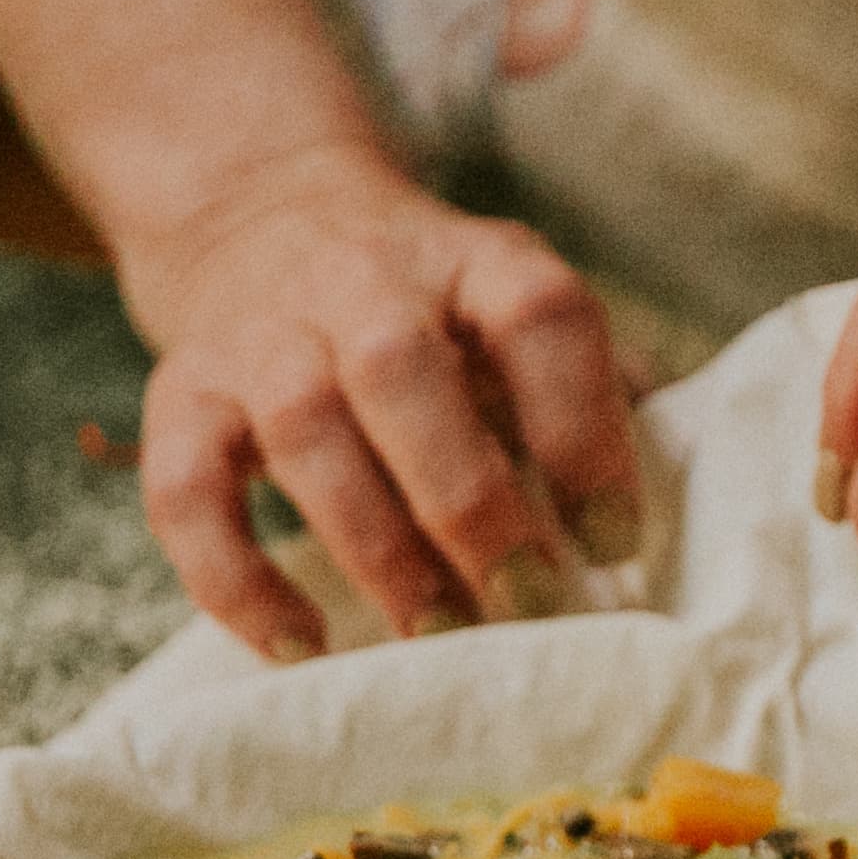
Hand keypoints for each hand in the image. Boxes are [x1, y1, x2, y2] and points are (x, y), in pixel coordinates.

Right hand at [119, 147, 642, 657]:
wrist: (262, 211)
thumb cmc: (433, 308)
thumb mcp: (517, 314)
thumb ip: (594, 395)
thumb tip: (677, 507)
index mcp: (476, 261)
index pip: (539, 318)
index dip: (583, 429)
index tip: (614, 541)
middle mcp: (362, 283)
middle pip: (403, 373)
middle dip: (471, 506)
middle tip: (526, 608)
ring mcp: (260, 334)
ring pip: (304, 431)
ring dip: (375, 549)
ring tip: (437, 639)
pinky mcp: (180, 392)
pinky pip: (187, 490)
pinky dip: (236, 578)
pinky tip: (300, 647)